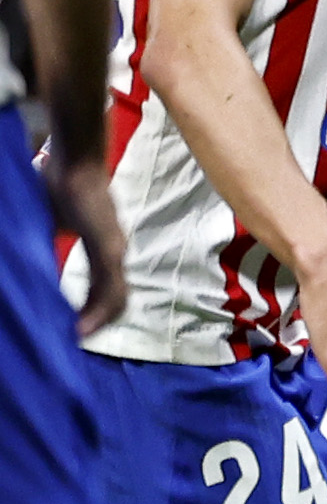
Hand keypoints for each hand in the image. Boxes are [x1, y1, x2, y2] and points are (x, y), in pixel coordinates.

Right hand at [42, 142, 116, 339]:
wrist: (73, 162)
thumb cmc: (56, 188)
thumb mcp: (50, 224)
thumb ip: (48, 245)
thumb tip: (31, 263)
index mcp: (104, 248)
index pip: (107, 288)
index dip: (95, 310)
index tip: (75, 329)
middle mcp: (116, 252)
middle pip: (117, 299)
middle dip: (99, 322)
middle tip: (76, 341)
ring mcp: (115, 250)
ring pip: (116, 297)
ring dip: (99, 321)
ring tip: (78, 338)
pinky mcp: (109, 246)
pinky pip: (109, 286)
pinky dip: (98, 309)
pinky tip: (83, 325)